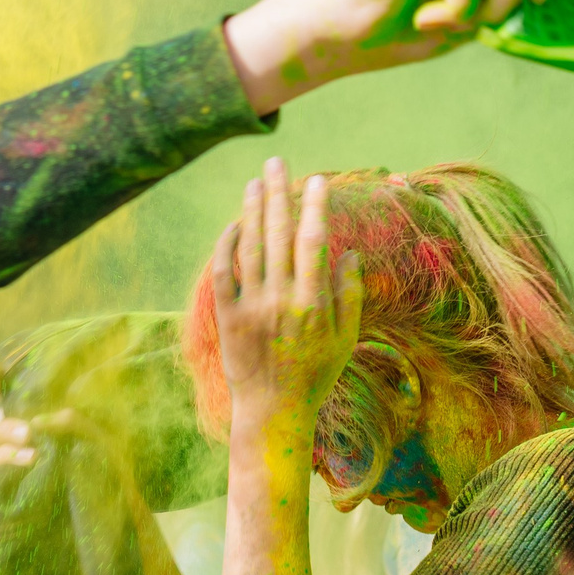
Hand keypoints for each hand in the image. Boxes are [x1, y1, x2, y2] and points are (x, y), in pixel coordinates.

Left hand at [213, 158, 361, 439]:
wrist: (273, 411)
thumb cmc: (316, 375)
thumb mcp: (346, 339)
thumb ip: (349, 294)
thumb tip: (348, 251)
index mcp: (313, 303)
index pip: (313, 243)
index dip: (314, 208)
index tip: (316, 181)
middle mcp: (280, 300)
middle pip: (278, 235)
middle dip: (278, 194)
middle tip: (276, 163)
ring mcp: (250, 307)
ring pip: (250, 247)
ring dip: (251, 210)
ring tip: (254, 182)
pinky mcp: (227, 317)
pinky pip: (223, 272)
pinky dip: (226, 245)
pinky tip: (234, 223)